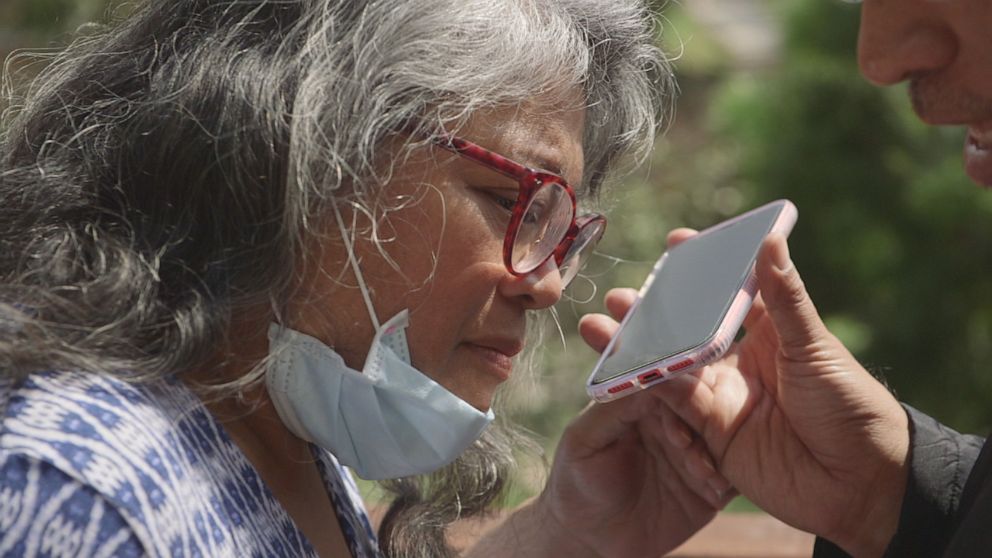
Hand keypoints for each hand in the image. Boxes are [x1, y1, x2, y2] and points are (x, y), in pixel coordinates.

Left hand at [529, 298, 734, 557]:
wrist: (588, 538)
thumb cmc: (577, 480)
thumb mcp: (586, 438)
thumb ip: (613, 406)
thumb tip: (647, 377)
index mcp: (645, 401)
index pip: (670, 377)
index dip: (676, 380)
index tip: (679, 387)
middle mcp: (675, 421)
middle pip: (702, 405)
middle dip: (700, 415)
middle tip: (685, 436)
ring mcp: (696, 454)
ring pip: (720, 440)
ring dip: (713, 450)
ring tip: (699, 467)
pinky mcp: (710, 488)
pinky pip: (729, 478)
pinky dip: (725, 479)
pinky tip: (712, 486)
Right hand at [649, 230, 909, 556]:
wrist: (860, 484)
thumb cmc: (852, 405)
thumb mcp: (816, 346)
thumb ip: (785, 297)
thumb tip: (771, 237)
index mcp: (771, 332)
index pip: (729, 291)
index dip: (702, 268)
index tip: (676, 243)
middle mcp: (741, 360)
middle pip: (687, 330)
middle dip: (652, 312)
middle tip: (620, 296)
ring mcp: (724, 395)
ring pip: (670, 365)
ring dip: (636, 348)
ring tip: (600, 328)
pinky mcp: (713, 431)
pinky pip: (673, 405)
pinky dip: (647, 387)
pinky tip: (622, 369)